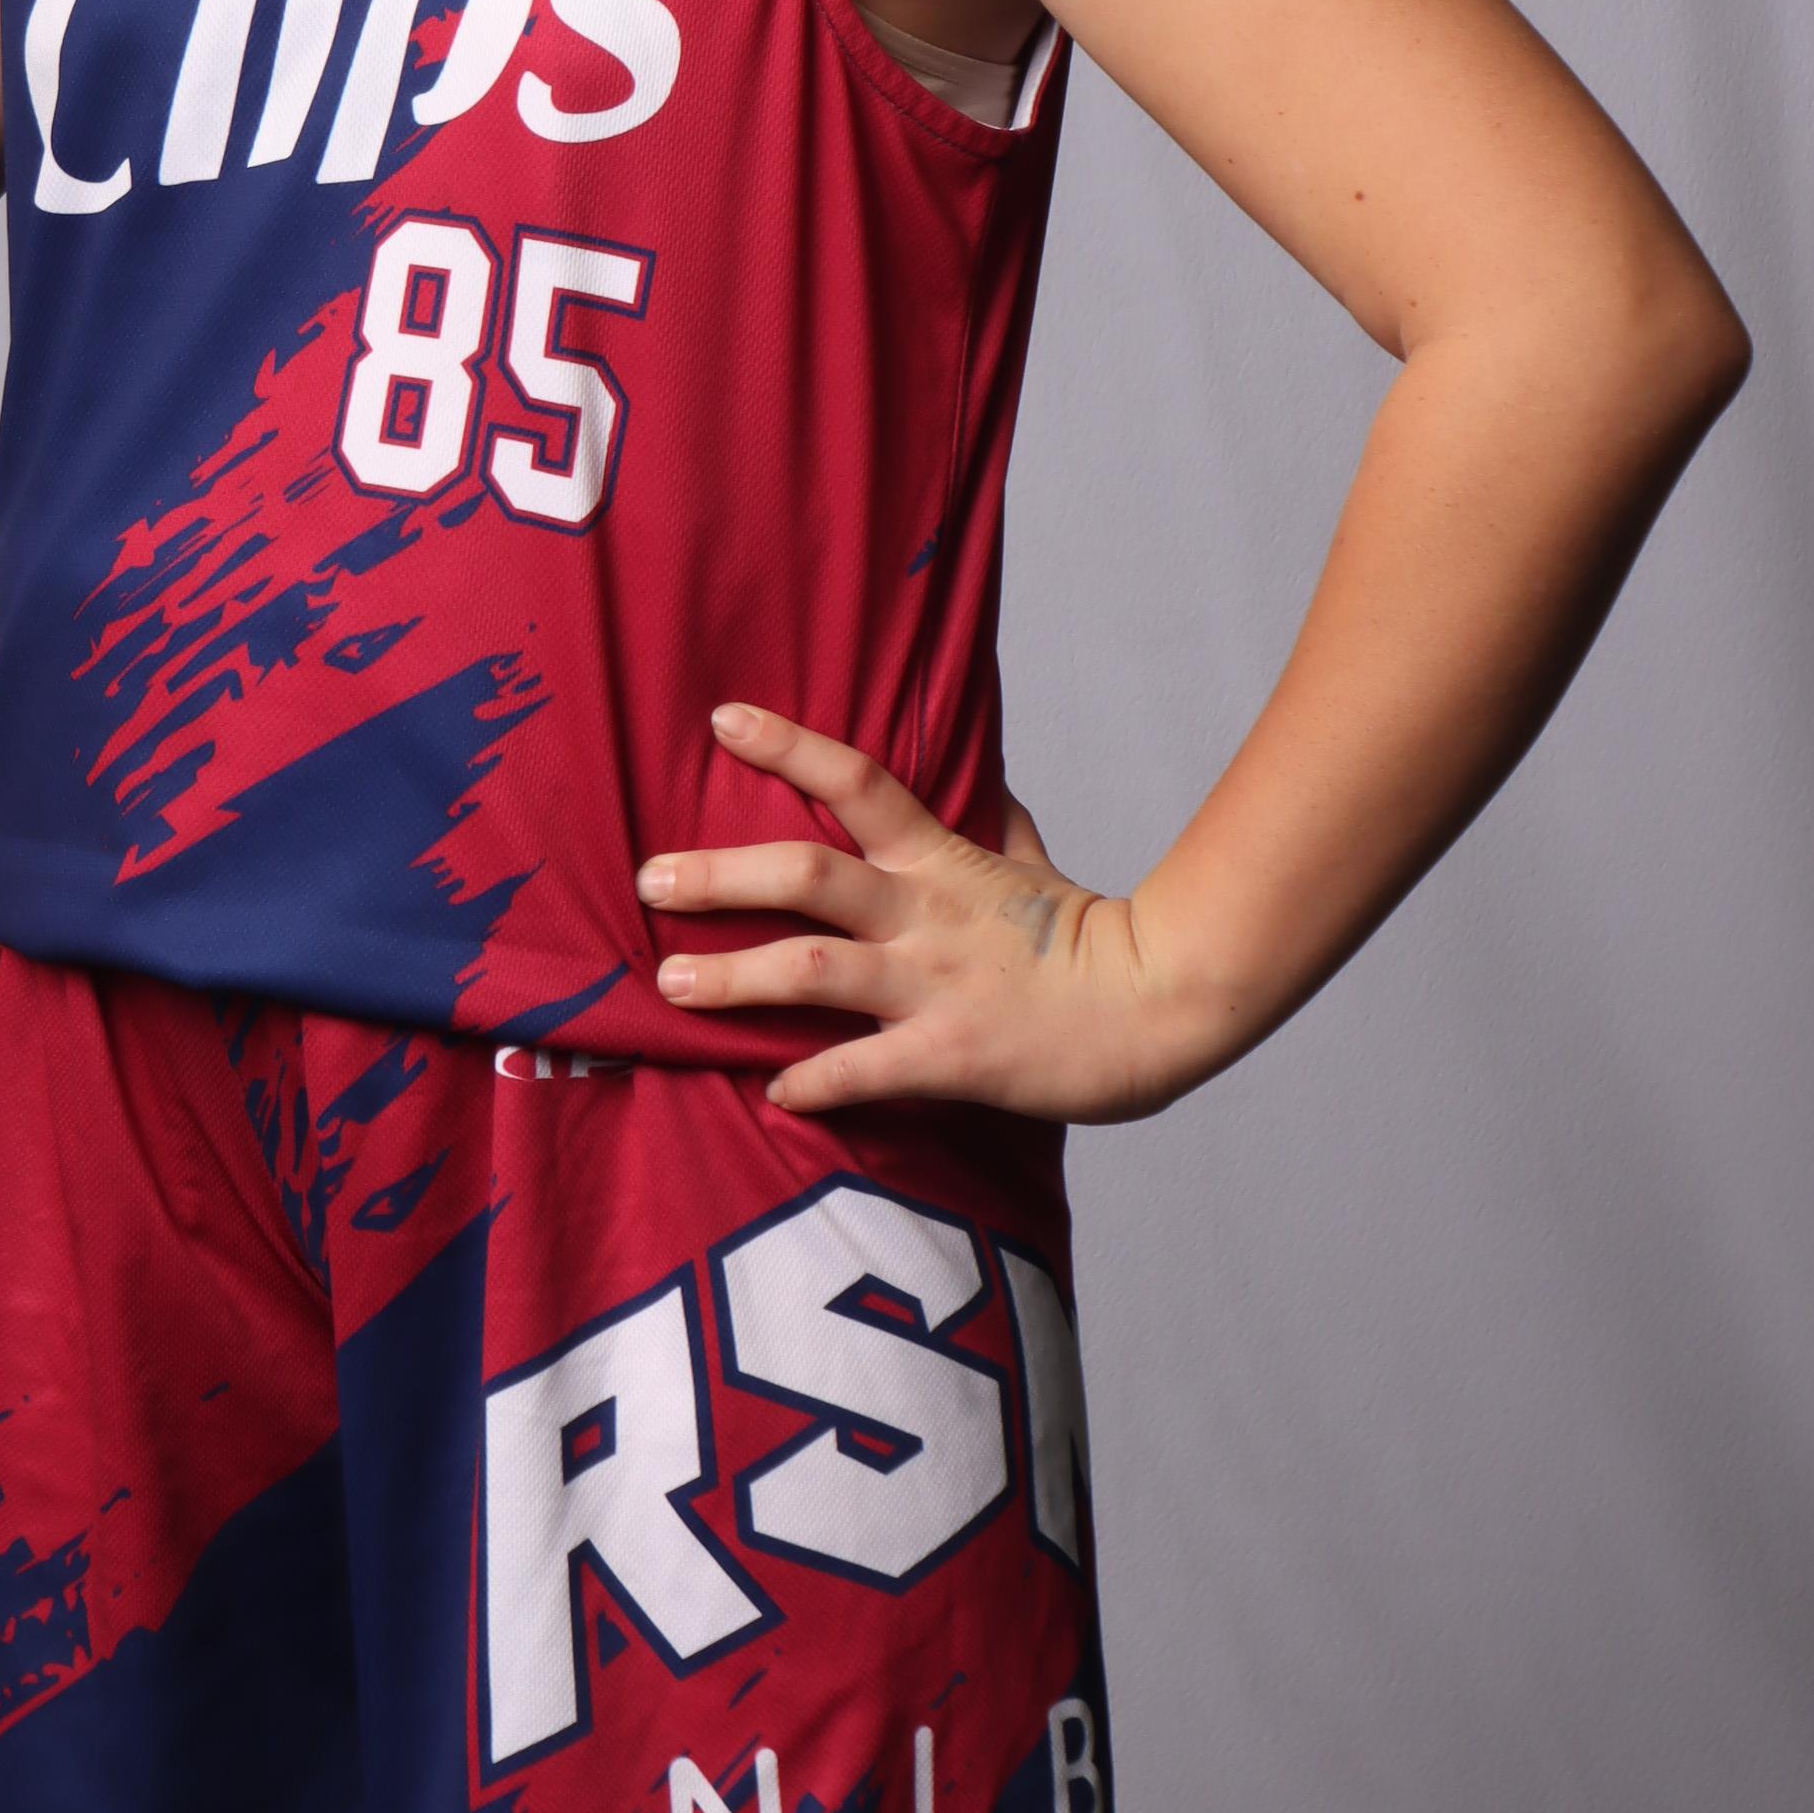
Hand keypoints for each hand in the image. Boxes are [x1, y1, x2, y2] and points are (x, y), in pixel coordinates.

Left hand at [638, 700, 1233, 1126]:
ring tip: (671, 983)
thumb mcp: (1040, 867)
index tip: (722, 719)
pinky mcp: (952, 1056)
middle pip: (807, 877)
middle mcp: (926, 916)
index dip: (789, 746)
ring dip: (734, 978)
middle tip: (650, 879)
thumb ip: (1000, 828)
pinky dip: (815, 1082)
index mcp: (943, 861)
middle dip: (720, 877)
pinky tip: (772, 1093)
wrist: (1163, 1005)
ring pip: (815, 971)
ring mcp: (935, 986)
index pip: (858, 783)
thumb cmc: (1097, 938)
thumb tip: (986, 783)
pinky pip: (867, 1069)